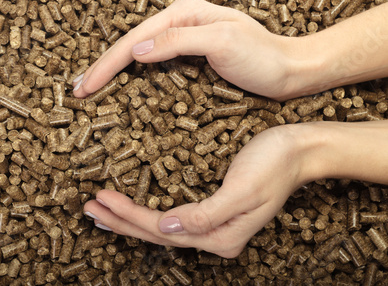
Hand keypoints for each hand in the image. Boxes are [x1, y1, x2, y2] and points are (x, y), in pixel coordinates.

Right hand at [73, 0, 302, 100]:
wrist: (290, 70)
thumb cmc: (262, 57)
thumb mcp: (222, 42)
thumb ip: (177, 42)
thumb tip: (135, 50)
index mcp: (183, 12)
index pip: (134, 40)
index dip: (106, 65)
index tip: (85, 88)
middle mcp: (179, 20)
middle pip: (130, 44)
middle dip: (102, 67)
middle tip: (76, 91)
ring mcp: (183, 36)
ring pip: (137, 53)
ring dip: (112, 70)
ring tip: (89, 87)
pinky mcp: (189, 53)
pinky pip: (152, 62)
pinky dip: (132, 74)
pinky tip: (120, 84)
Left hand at [84, 125, 312, 257]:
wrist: (299, 150)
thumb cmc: (273, 164)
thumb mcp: (242, 191)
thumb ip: (204, 216)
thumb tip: (165, 229)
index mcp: (220, 237)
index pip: (161, 230)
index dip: (128, 216)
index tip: (100, 198)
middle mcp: (214, 237)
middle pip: (156, 233)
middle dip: (121, 221)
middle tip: (89, 207)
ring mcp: (214, 226)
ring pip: (161, 227)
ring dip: (129, 218)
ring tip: (101, 210)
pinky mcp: (213, 211)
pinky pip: (171, 216)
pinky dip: (147, 211)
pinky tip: (134, 206)